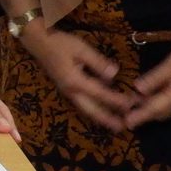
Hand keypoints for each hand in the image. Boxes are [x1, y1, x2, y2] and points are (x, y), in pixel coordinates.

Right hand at [18, 23, 139, 132]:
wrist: (38, 43)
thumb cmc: (60, 43)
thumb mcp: (80, 48)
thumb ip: (98, 62)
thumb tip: (115, 74)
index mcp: (75, 81)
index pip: (101, 94)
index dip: (117, 100)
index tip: (131, 104)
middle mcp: (71, 91)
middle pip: (92, 110)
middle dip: (108, 120)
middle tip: (123, 127)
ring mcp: (68, 92)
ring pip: (87, 109)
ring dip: (102, 117)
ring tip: (116, 124)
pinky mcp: (67, 89)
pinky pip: (83, 104)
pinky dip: (95, 109)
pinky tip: (103, 110)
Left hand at [122, 34, 170, 129]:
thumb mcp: (170, 66)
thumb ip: (154, 79)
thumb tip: (137, 89)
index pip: (154, 110)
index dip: (141, 116)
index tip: (127, 123)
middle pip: (160, 113)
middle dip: (145, 115)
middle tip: (128, 115)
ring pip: (165, 110)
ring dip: (151, 109)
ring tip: (136, 105)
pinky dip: (159, 103)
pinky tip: (150, 95)